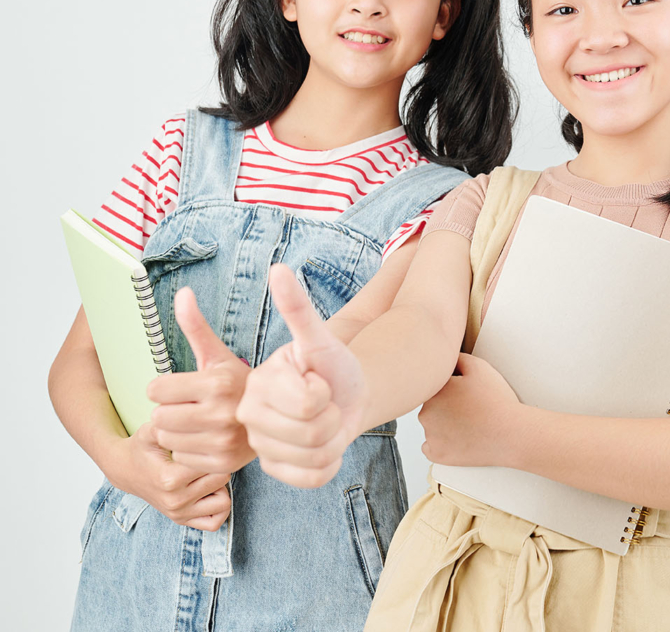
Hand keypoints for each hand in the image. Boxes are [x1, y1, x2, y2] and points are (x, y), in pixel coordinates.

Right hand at [107, 423, 230, 530]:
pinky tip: (208, 490)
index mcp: (170, 478)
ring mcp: (178, 514)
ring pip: (224, 502)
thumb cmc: (142, 447)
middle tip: (209, 456)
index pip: (214, 463)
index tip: (209, 442)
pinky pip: (215, 522)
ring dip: (220, 487)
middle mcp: (175, 500)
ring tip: (206, 473)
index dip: (215, 449)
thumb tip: (185, 415)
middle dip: (220, 465)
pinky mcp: (181, 521)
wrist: (125, 469)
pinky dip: (218, 507)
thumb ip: (166, 423)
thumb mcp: (151, 431)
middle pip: (222, 479)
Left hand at [147, 288, 253, 473]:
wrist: (277, 418)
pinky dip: (187, 452)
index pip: (155, 390)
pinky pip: (181, 459)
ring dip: (174, 433)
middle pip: (158, 417)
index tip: (181, 388)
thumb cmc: (237, 385)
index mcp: (217, 382)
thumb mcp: (218, 355)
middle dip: (167, 411)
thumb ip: (196, 326)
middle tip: (187, 407)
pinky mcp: (223, 464)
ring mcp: (223, 441)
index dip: (164, 388)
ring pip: (166, 439)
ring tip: (195, 423)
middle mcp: (221, 413)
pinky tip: (204, 441)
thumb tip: (182, 293)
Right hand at [235, 264, 363, 487]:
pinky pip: (314, 477)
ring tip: (324, 422)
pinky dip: (330, 463)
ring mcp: (260, 447)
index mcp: (253, 385)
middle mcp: (248, 417)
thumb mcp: (319, 338)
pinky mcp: (276, 471)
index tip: (316, 380)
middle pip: (312, 433)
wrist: (343, 394)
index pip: (308, 403)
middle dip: (332, 417)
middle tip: (325, 404)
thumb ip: (297, 307)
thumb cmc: (331, 365)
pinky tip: (323, 446)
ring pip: (316, 457)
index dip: (325, 392)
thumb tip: (278, 268)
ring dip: (334, 440)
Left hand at [418, 353, 522, 466]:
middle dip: (447, 406)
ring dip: (444, 424)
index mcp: (434, 389)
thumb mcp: (479, 366)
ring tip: (470, 424)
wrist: (511, 434)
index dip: (453, 388)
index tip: (467, 393)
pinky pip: (431, 446)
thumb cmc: (497, 401)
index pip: (435, 386)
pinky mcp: (436, 454)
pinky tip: (461, 438)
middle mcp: (425, 413)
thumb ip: (456, 358)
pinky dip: (443, 443)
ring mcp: (430, 436)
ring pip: (432, 426)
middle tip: (471, 408)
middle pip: (432, 406)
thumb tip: (444, 357)